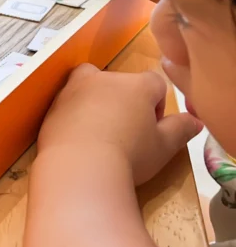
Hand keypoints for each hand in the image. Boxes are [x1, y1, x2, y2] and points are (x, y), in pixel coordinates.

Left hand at [37, 64, 202, 184]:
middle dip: (123, 101)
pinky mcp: (51, 107)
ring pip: (88, 88)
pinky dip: (72, 117)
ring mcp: (72, 90)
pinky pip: (66, 106)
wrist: (79, 167)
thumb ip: (180, 129)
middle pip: (118, 82)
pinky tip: (76, 142)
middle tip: (125, 132)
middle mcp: (103, 79)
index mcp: (135, 85)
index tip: (151, 128)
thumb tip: (194, 121)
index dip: (156, 105)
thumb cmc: (129, 154)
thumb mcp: (164, 147)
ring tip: (98, 136)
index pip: (154, 83)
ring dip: (94, 104)